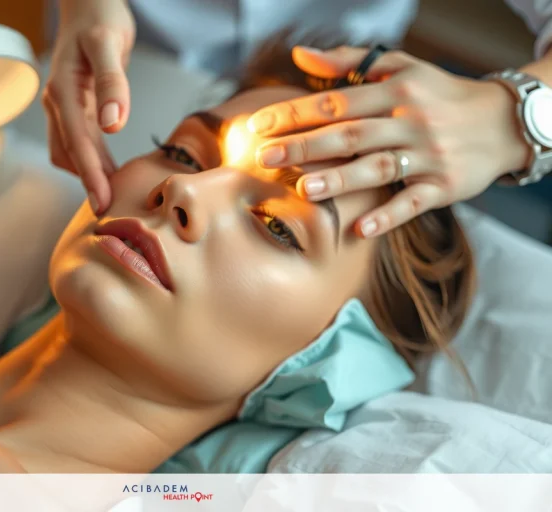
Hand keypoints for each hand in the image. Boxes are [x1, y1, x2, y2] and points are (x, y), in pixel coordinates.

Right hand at [42, 0, 134, 213]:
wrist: (88, 3)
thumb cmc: (99, 17)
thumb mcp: (108, 43)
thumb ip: (112, 82)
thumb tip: (114, 124)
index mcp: (63, 90)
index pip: (78, 142)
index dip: (91, 175)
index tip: (103, 202)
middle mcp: (58, 102)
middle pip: (70, 153)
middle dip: (88, 182)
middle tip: (109, 211)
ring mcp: (63, 106)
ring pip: (71, 151)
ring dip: (88, 173)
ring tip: (112, 196)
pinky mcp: (74, 107)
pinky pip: (78, 142)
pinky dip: (91, 160)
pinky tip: (110, 171)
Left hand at [247, 47, 531, 236]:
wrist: (503, 121)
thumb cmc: (438, 94)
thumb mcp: (401, 67)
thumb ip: (349, 62)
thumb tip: (300, 57)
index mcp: (395, 91)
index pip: (336, 103)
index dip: (295, 113)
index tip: (258, 126)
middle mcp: (411, 121)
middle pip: (350, 134)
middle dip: (304, 145)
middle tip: (264, 157)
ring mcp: (428, 155)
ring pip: (378, 168)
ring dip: (341, 179)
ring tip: (303, 189)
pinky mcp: (445, 186)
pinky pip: (413, 203)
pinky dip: (388, 216)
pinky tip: (360, 230)